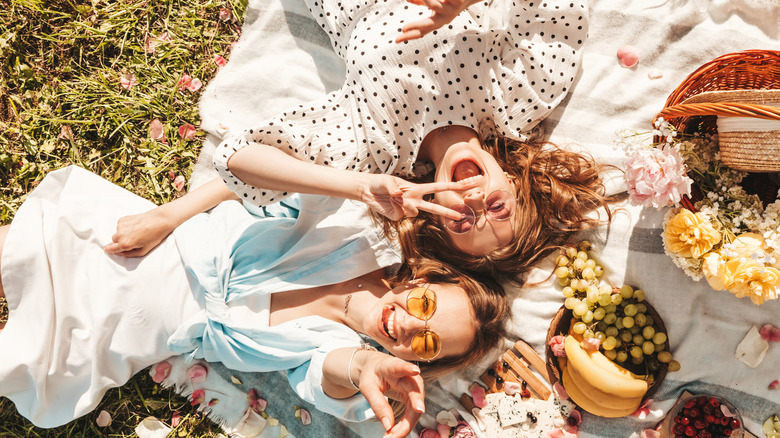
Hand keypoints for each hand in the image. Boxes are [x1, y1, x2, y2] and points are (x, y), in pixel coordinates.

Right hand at [103, 208, 174, 256]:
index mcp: (125, 244)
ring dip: (123, 234)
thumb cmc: (154, 236)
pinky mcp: (123, 219)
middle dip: (121, 242)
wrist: (159, 220)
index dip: (109, 250)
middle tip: (133, 240)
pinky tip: (135, 226)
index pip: (111, 249)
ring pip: (117, 233)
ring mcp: (120, 226)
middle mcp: (120, 234)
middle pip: (114, 241)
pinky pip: (120, 226)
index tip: (107, 250)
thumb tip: (119, 253)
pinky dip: (125, 227)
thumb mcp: (143, 251)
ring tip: (137, 232)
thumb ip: (129, 254)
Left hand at [358, 353, 425, 437]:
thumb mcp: (367, 387)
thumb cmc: (372, 375)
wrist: (376, 369)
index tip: (415, 370)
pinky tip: (395, 433)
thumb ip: (378, 405)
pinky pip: (413, 413)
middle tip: (403, 427)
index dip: (408, 368)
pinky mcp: (414, 396)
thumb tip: (388, 426)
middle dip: (415, 407)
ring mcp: (413, 386)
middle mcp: (407, 375)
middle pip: (415, 390)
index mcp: (391, 366)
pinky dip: (405, 424)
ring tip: (392, 436)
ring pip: (416, 407)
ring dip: (406, 424)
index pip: (400, 366)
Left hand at [359, 174, 476, 220]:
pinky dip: (395, 208)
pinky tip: (389, 204)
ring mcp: (407, 209)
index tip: (466, 184)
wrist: (367, 191)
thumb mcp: (387, 181)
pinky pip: (402, 215)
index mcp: (416, 188)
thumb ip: (394, 188)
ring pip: (415, 211)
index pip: (438, 187)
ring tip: (393, 197)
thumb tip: (400, 196)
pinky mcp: (399, 217)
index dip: (452, 186)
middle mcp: (414, 199)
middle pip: (435, 207)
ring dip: (405, 203)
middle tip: (461, 216)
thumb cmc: (379, 182)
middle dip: (448, 211)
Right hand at [396, 0, 478, 42]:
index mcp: (437, 20)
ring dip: (425, 0)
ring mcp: (451, 10)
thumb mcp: (436, 3)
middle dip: (416, 27)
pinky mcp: (458, 1)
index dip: (410, 36)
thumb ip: (421, 1)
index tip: (397, 40)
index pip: (421, 31)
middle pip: (428, 25)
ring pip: (434, 5)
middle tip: (404, 29)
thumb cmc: (450, 0)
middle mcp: (444, 18)